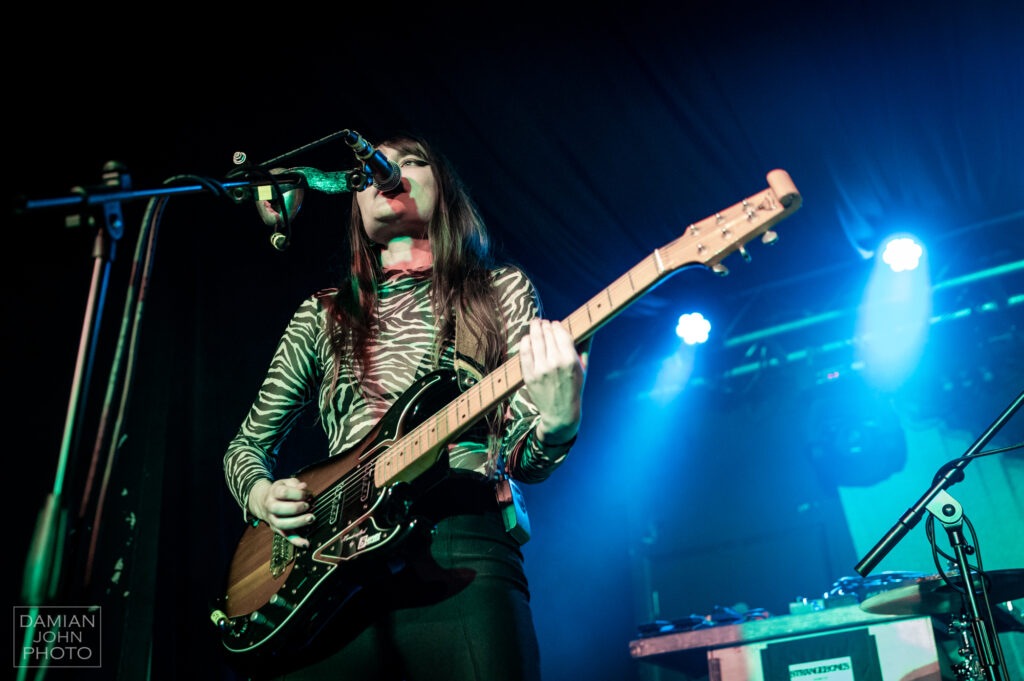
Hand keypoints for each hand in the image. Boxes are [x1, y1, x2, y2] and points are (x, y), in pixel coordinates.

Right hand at [247, 477, 313, 547]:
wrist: (263, 501)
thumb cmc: (280, 491)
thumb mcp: (286, 483)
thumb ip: (295, 484)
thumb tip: (303, 487)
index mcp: (273, 492)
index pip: (283, 492)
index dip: (297, 493)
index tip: (307, 494)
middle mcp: (270, 506)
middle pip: (278, 509)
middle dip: (295, 508)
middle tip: (308, 506)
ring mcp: (272, 519)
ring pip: (281, 524)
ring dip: (297, 522)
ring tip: (311, 519)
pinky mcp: (276, 528)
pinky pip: (285, 536)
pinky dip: (295, 541)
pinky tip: (306, 543)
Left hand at [518, 319, 589, 443]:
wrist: (560, 413)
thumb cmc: (573, 388)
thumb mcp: (583, 369)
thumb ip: (584, 348)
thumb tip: (589, 329)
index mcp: (570, 360)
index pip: (561, 334)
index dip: (556, 326)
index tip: (554, 323)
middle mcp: (555, 363)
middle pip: (547, 334)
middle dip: (545, 326)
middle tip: (543, 322)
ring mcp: (541, 369)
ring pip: (535, 340)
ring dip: (534, 328)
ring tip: (534, 324)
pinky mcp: (529, 376)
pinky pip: (524, 352)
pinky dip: (525, 342)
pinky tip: (527, 338)